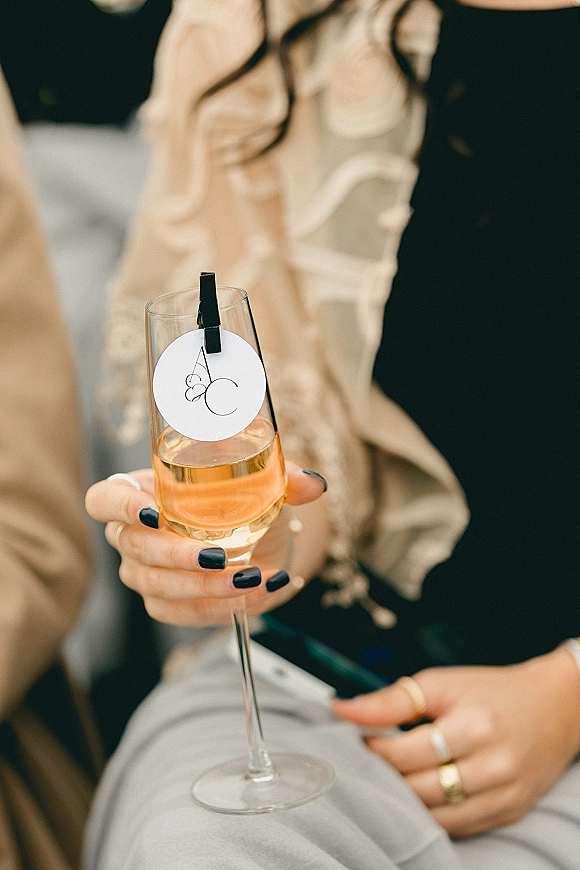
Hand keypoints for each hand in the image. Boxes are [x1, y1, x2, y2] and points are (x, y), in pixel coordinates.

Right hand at [85, 462, 327, 625]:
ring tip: (247, 578)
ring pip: (154, 586)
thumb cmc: (251, 498)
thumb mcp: (266, 480)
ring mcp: (145, 572)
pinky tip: (250, 597)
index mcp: (144, 490)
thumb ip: (285, 476)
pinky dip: (215, 609)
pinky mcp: (165, 602)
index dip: (118, 506)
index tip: (153, 511)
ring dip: (200, 588)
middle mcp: (135, 533)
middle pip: (133, 548)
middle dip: (175, 555)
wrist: (266, 538)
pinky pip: (177, 613)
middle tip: (219, 556)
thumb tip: (311, 484)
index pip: (104, 499)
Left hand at [332, 648, 579, 836]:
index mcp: (473, 726)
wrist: (555, 708)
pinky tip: (419, 794)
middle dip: (386, 776)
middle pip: (419, 788)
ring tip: (392, 777)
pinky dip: (432, 814)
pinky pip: (457, 827)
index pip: (407, 753)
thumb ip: (391, 701)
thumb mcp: (441, 683)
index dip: (375, 749)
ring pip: (436, 815)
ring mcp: (503, 794)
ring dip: (406, 800)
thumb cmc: (492, 692)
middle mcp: (492, 765)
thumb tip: (341, 709)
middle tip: (371, 761)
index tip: (362, 740)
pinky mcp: (509, 812)